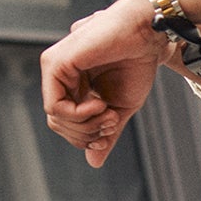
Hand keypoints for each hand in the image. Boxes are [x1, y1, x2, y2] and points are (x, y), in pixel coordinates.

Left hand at [41, 0, 173, 167]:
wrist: (145, 38)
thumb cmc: (136, 66)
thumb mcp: (119, 110)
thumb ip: (104, 134)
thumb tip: (93, 162)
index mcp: (73, 86)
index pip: (67, 126)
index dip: (88, 137)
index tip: (112, 128)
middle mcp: (59, 77)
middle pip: (59, 126)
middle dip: (88, 134)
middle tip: (111, 122)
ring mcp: (55, 69)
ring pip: (56, 119)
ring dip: (87, 125)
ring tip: (108, 112)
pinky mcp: (56, 64)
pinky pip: (56, 107)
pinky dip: (80, 114)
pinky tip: (99, 103)